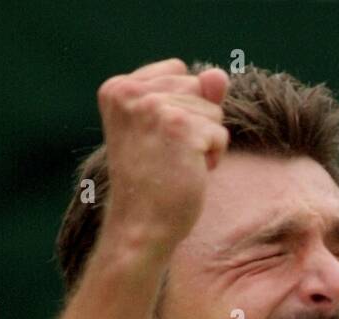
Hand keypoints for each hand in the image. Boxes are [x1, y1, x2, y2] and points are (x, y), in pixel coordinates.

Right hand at [96, 57, 230, 256]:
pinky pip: (220, 134)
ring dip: (204, 143)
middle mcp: (131, 92)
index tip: (155, 140)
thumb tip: (219, 74)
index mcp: (118, 88)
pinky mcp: (180, 127)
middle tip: (166, 157)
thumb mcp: (168, 131)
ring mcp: (155, 107)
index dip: (181, 107)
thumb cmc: (153, 184)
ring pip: (212, 111)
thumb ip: (193, 96)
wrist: (140, 227)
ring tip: (175, 166)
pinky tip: (187, 174)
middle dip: (195, 124)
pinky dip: (212, 158)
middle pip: (197, 88)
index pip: (178, 71)